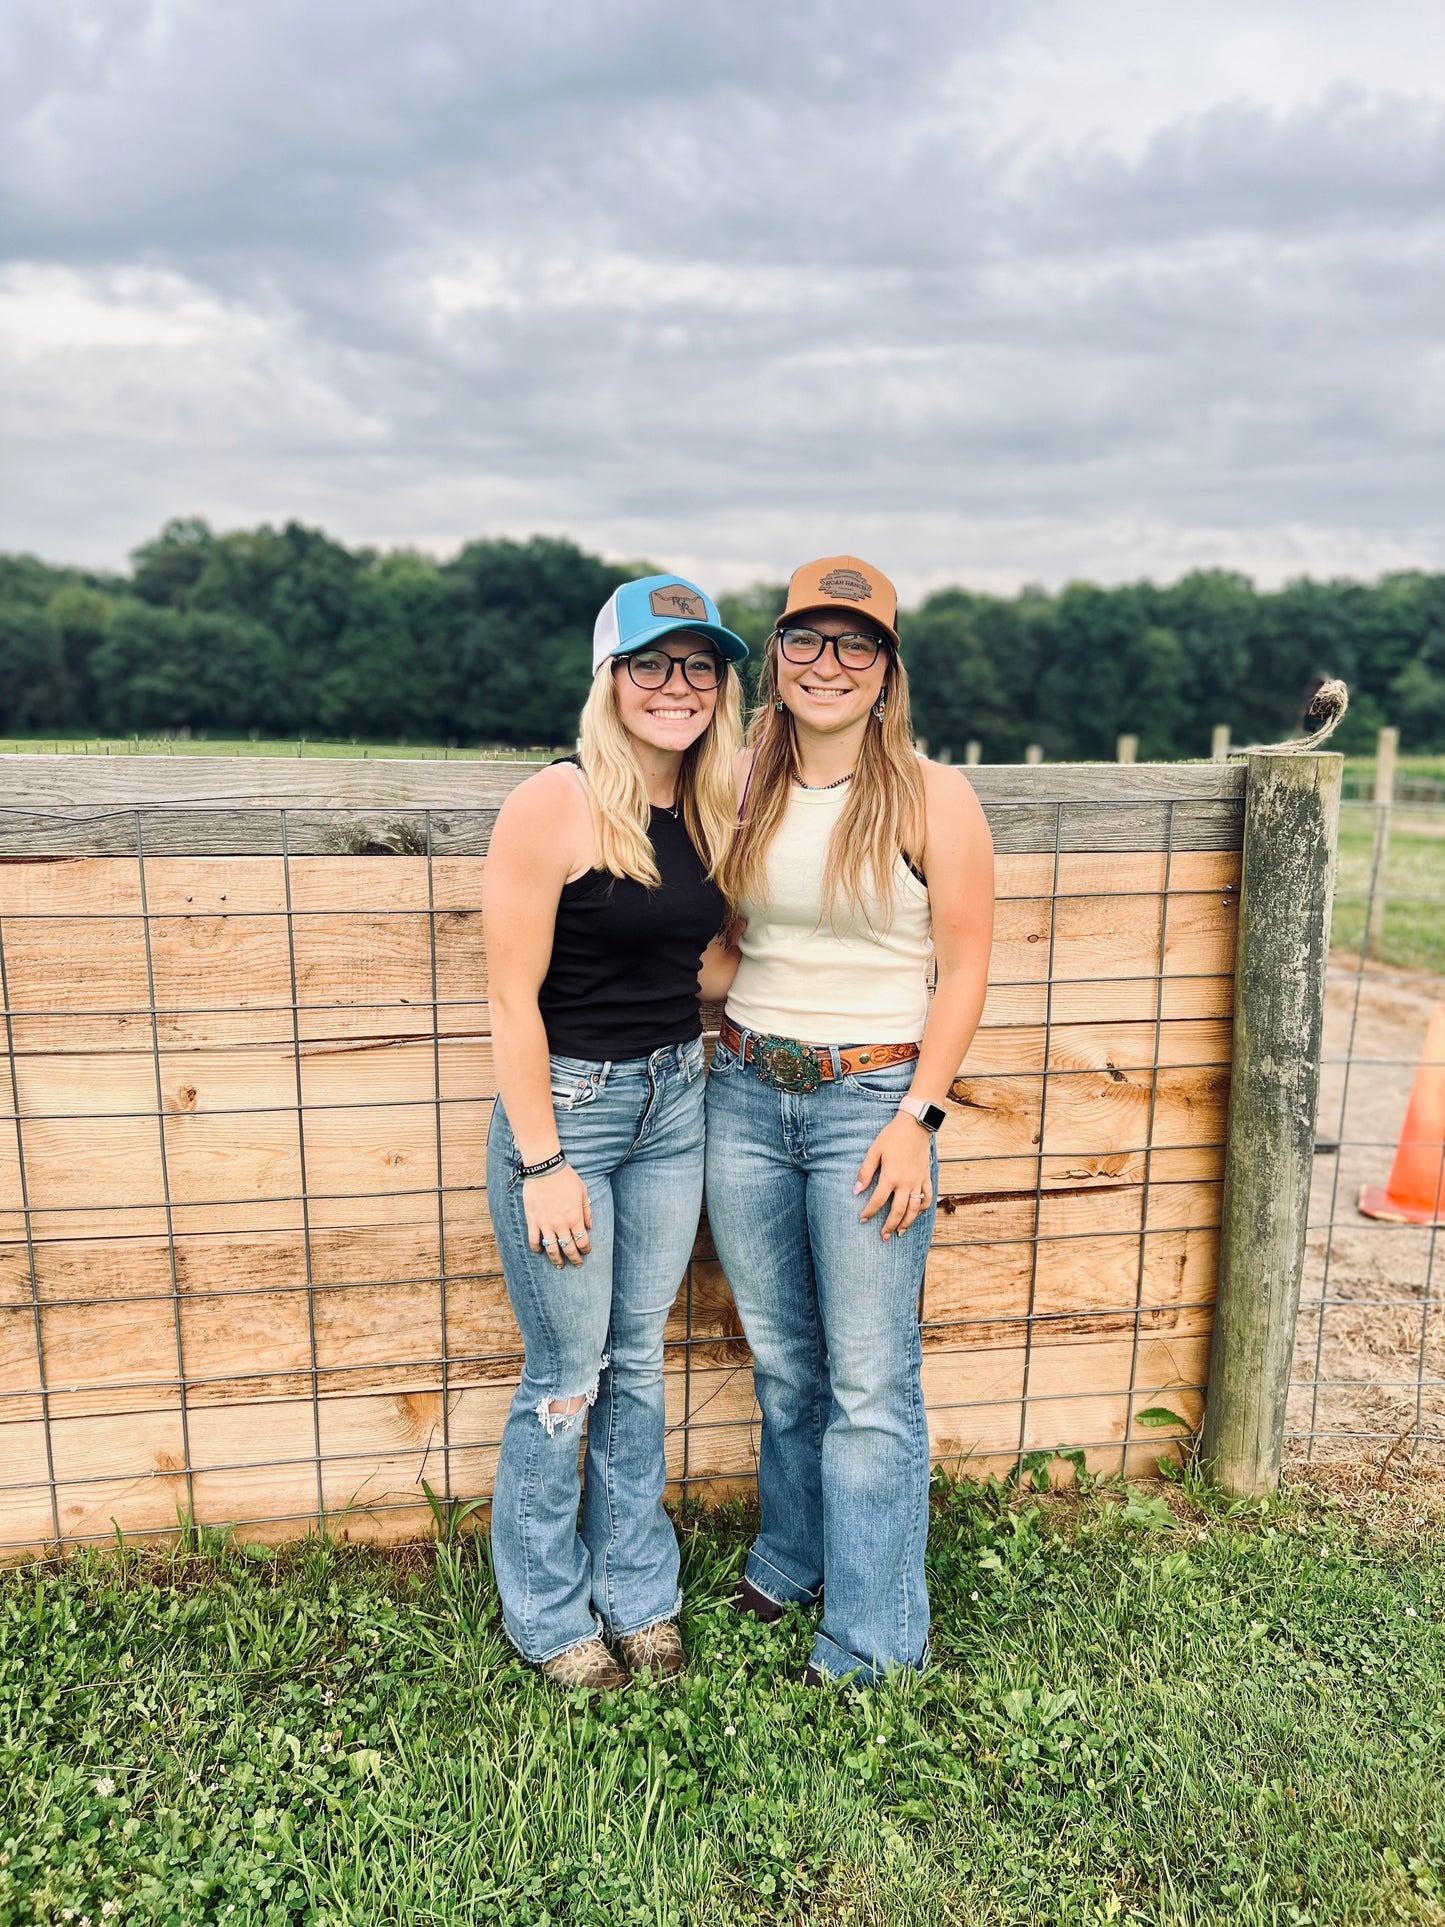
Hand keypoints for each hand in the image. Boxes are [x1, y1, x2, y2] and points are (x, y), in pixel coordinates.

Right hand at [524, 1164, 592, 1267]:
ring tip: (559, 1265)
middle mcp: (561, 1224)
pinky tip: (539, 1252)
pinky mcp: (533, 1220)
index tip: (586, 1252)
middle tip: (576, 1264)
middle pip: (568, 1248)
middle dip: (574, 1259)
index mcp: (575, 1218)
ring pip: (551, 1249)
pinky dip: (537, 1248)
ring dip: (556, 1259)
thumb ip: (586, 1211)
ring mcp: (545, 1224)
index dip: (585, 1249)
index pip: (582, 1241)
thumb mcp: (583, 1192)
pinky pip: (534, 1240)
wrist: (545, 1168)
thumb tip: (589, 1227)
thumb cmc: (566, 1178)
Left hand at [854, 1114, 932, 1241]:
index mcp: (891, 1176)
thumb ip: (865, 1172)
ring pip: (914, 1209)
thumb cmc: (892, 1136)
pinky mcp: (927, 1177)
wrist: (915, 1125)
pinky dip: (923, 1208)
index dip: (869, 1212)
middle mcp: (906, 1183)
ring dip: (907, 1223)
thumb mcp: (874, 1151)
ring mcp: (918, 1181)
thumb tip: (856, 1190)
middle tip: (882, 1237)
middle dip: (889, 1226)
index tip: (862, 1219)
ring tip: (899, 1233)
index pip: (877, 1201)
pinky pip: (927, 1198)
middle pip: (898, 1211)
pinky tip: (916, 1214)